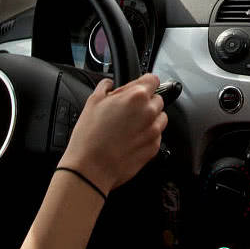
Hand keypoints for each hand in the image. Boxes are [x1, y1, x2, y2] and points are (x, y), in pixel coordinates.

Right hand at [58, 73, 166, 193]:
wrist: (91, 168)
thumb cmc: (90, 137)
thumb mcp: (92, 102)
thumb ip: (105, 87)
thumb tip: (109, 84)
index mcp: (136, 96)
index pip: (152, 79)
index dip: (144, 82)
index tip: (138, 87)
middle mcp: (149, 112)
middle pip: (157, 99)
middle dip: (144, 102)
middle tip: (127, 111)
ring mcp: (154, 131)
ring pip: (160, 117)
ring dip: (149, 118)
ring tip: (130, 126)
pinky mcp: (154, 148)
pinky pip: (156, 135)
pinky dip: (147, 135)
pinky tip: (130, 139)